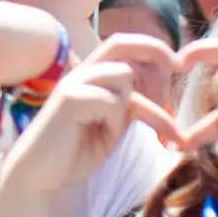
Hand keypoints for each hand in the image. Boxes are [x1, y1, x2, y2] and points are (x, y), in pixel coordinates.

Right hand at [0, 38, 183, 199]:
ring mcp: (73, 83)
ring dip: (130, 105)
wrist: (38, 174)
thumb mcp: (112, 126)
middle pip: (121, 42)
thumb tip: (158, 91)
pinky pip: (111, 101)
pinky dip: (115, 122)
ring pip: (123, 76)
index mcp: (90, 76)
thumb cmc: (74, 152)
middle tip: (179, 65)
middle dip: (154, 49)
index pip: (123, 45)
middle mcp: (80, 73)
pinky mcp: (69, 99)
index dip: (152, 48)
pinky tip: (104, 138)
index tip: (179, 63)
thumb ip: (129, 106)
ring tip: (116, 131)